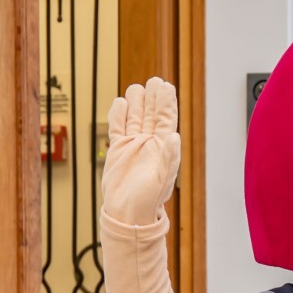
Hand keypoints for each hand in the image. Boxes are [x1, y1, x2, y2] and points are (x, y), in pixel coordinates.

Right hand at [101, 77, 180, 225]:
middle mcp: (149, 143)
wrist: (127, 212)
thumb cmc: (149, 199)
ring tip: (137, 87)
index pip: (166, 119)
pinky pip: (118, 128)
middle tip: (154, 80)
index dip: (166, 103)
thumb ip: (169, 157)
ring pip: (135, 118)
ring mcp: (133, 145)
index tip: (166, 86)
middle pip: (151, 115)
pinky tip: (120, 103)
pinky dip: (118, 116)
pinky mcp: (117, 149)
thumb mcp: (162, 178)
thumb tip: (175, 136)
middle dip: (153, 98)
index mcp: (163, 147)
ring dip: (136, 103)